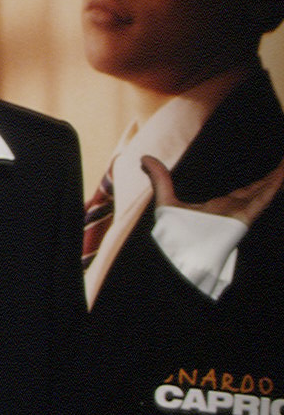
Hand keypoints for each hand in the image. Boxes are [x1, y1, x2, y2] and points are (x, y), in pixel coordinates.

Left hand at [141, 153, 283, 228]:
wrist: (177, 257)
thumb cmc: (170, 237)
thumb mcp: (165, 202)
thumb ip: (160, 179)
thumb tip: (144, 158)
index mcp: (218, 209)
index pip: (243, 193)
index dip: (257, 183)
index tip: (268, 174)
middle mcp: (232, 212)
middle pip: (258, 191)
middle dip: (272, 179)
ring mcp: (239, 215)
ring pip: (263, 192)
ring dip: (276, 178)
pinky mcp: (242, 218)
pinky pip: (262, 198)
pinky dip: (274, 185)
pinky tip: (282, 172)